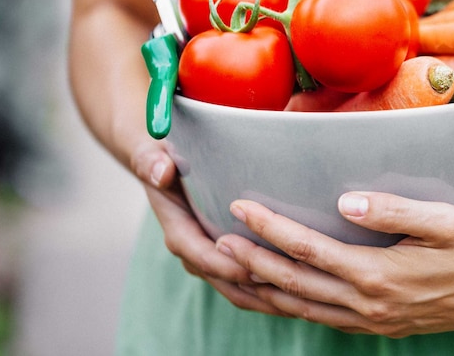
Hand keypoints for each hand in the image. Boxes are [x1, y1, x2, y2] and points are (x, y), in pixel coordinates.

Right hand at [129, 141, 288, 314]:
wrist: (162, 168)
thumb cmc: (164, 157)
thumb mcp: (153, 154)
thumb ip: (151, 161)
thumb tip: (161, 171)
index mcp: (178, 230)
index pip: (202, 256)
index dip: (228, 266)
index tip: (257, 269)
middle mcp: (194, 251)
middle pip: (225, 281)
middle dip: (256, 290)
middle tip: (292, 290)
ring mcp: (210, 259)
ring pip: (239, 290)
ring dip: (267, 298)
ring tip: (303, 300)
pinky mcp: (226, 259)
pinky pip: (248, 284)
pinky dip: (270, 292)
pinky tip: (300, 294)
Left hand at [215, 192, 453, 336]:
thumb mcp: (449, 222)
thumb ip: (396, 211)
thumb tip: (346, 200)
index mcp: (379, 276)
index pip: (309, 250)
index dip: (271, 228)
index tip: (240, 204)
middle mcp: (369, 305)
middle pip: (294, 285)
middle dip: (250, 262)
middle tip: (214, 241)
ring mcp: (372, 321)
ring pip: (302, 309)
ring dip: (263, 290)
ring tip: (229, 270)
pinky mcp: (380, 325)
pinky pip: (322, 318)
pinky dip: (291, 305)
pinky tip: (278, 292)